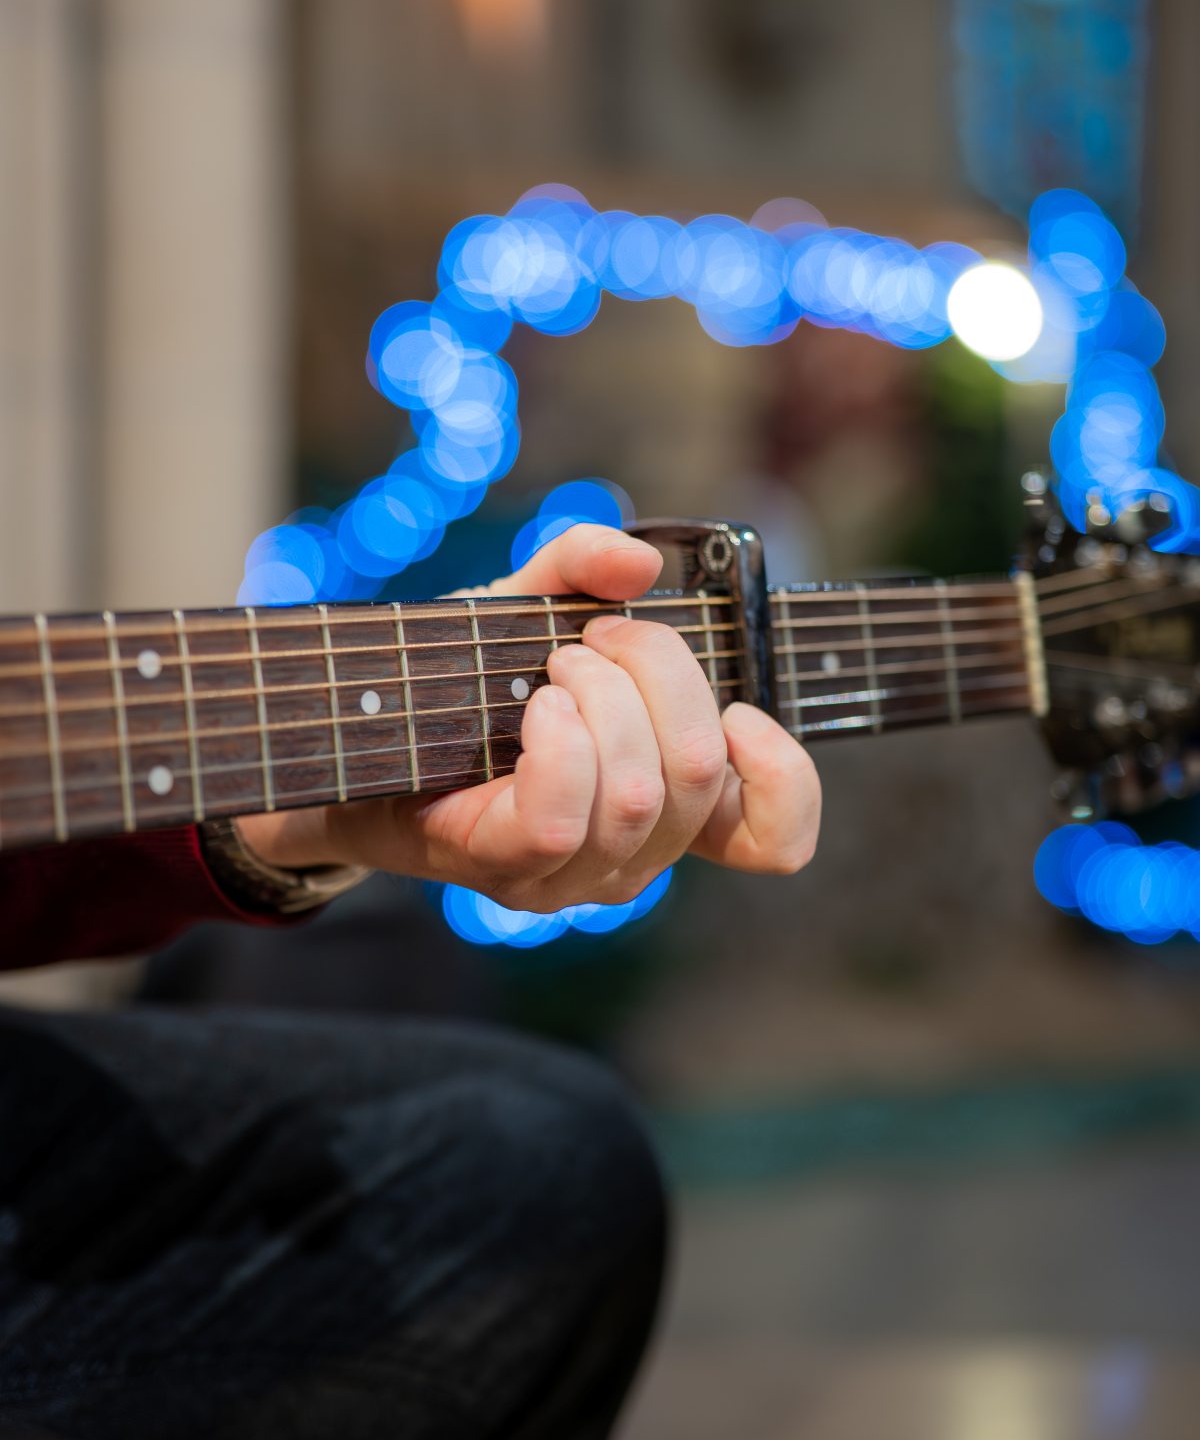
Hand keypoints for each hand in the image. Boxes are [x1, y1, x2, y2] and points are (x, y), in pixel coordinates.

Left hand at [237, 525, 820, 911]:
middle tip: (592, 641)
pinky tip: (534, 708)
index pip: (775, 838)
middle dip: (656, 674)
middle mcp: (634, 855)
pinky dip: (557, 743)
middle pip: (700, 775)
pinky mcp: (506, 871)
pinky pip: (560, 817)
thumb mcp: (523, 607)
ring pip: (636, 794)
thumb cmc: (453, 683)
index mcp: (667, 805)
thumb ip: (578, 568)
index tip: (741, 712)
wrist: (352, 739)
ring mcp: (571, 875)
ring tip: (548, 668)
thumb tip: (636, 564)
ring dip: (598, 698)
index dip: (786, 777)